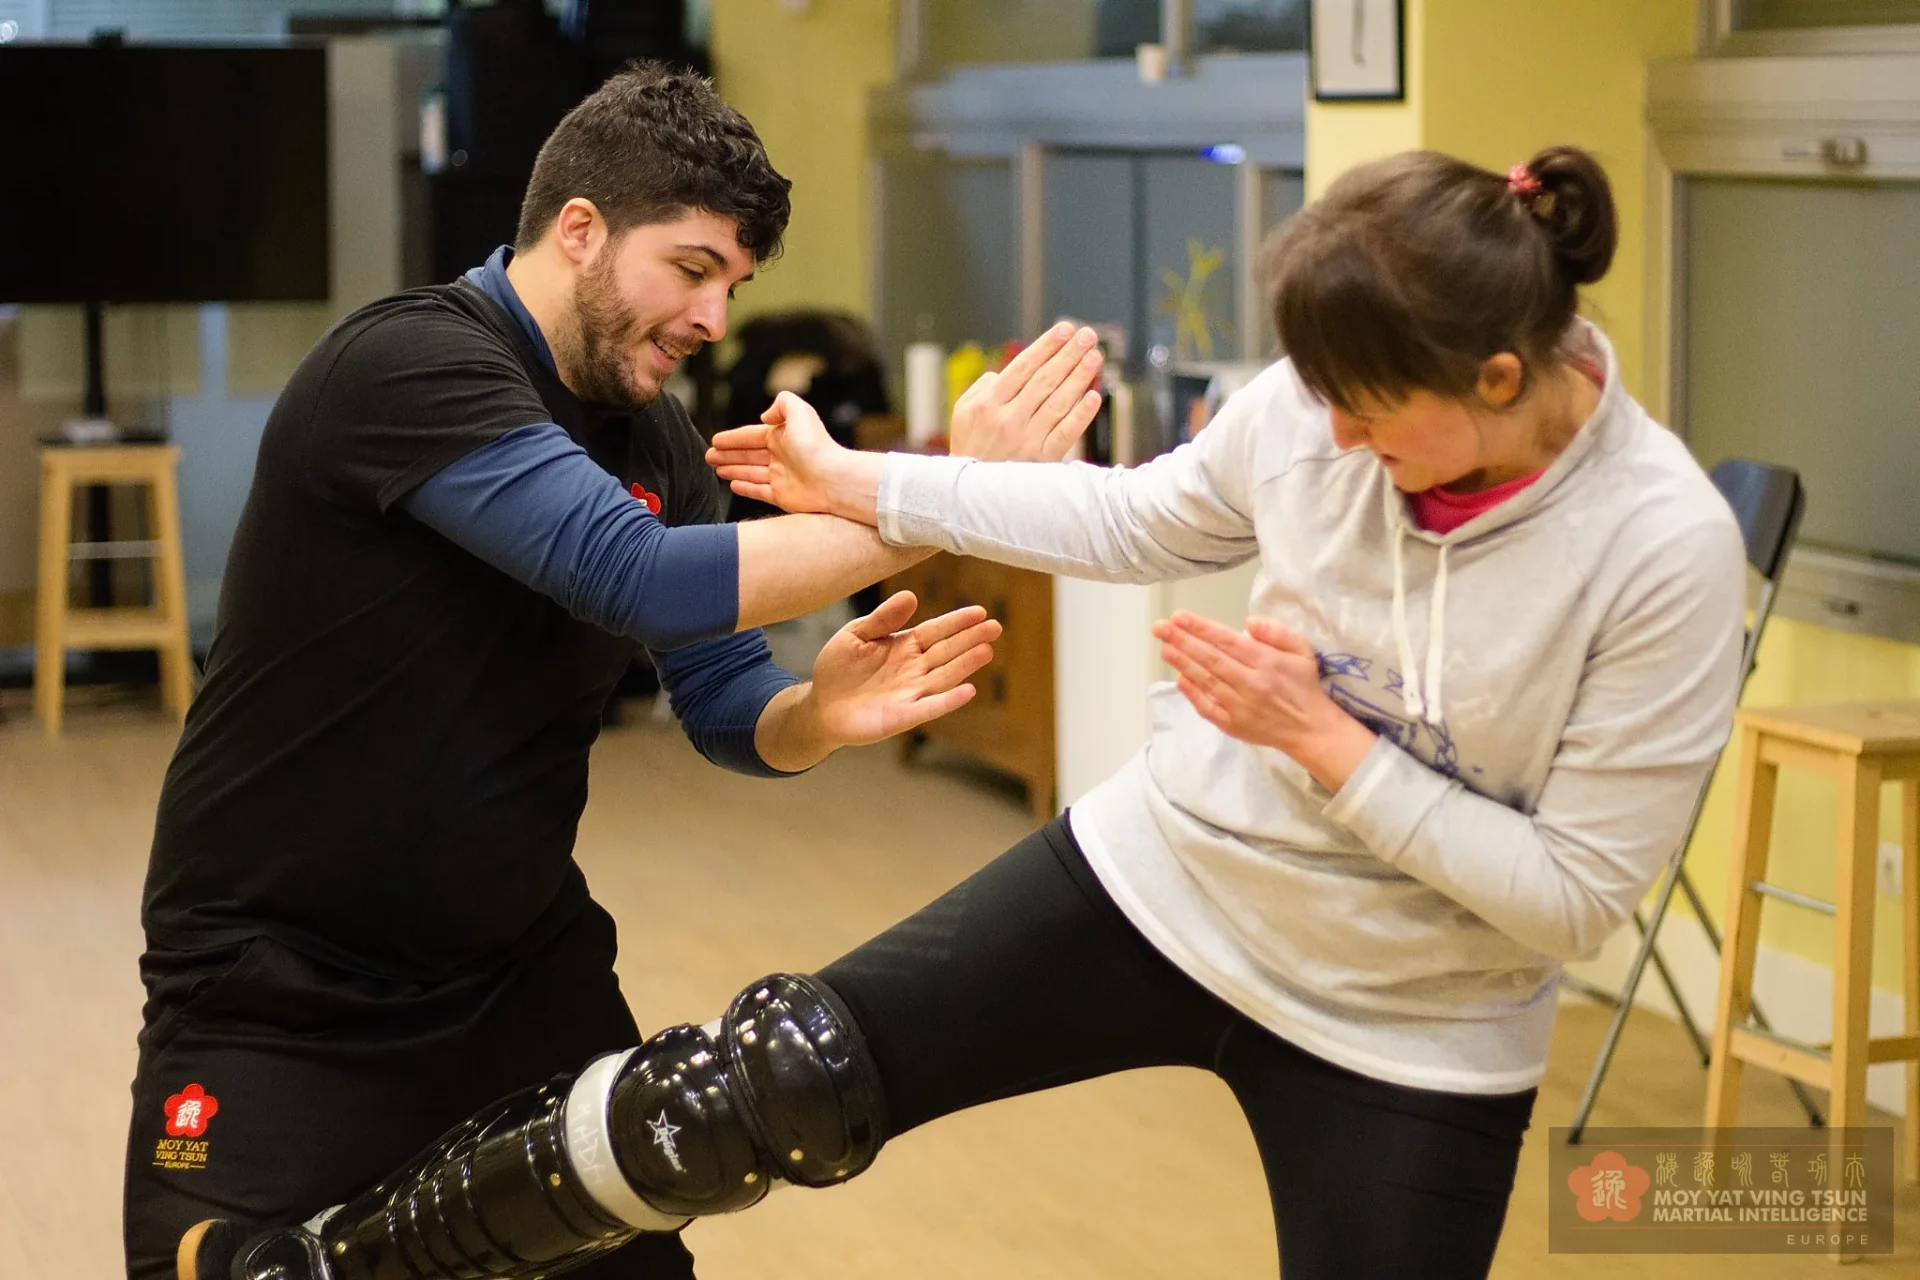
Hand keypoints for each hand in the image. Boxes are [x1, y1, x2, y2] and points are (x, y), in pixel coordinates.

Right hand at [707, 391, 878, 519]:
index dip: (732, 438)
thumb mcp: (800, 411)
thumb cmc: (817, 446)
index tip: (714, 440)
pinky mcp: (783, 496)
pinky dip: (745, 488)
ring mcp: (782, 477)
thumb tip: (765, 416)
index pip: (751, 436)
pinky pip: (759, 491)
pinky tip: (732, 484)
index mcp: (783, 436)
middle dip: (727, 454)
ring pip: (750, 472)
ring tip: (715, 468)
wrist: (834, 479)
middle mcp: (782, 456)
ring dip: (732, 469)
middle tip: (708, 456)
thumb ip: (782, 403)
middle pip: (748, 455)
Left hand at [810, 591, 1000, 745]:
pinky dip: (948, 701)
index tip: (980, 612)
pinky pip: (929, 708)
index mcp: (905, 646)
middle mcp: (914, 669)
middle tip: (995, 626)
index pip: (936, 631)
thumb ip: (882, 619)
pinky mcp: (903, 716)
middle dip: (970, 639)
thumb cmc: (838, 668)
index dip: (957, 622)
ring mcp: (911, 693)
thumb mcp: (855, 635)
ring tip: (986, 650)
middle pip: (947, 651)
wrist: (821, 706)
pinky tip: (968, 691)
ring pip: (944, 677)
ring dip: (965, 665)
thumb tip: (910, 596)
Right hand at [949, 322, 1105, 460]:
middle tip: (1088, 335)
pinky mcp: (1040, 460)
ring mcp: (1026, 440)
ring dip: (1079, 377)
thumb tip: (1007, 372)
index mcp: (988, 403)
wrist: (968, 496)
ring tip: (1094, 356)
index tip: (1065, 329)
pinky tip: (1094, 396)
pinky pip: (1065, 433)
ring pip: (1058, 401)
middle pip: (1045, 379)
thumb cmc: (969, 448)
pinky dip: (1080, 414)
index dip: (1047, 346)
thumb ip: (983, 387)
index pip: (1023, 366)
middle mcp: (1008, 419)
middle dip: (1068, 354)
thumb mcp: (962, 413)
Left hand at [1151, 612, 1376, 790]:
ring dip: (1183, 663)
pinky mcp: (1233, 725)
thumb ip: (1278, 633)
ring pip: (1206, 681)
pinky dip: (1192, 693)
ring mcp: (1239, 706)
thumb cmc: (1303, 685)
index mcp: (1266, 662)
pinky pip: (1208, 707)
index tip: (1179, 617)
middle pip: (1211, 659)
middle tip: (1160, 628)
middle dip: (1182, 641)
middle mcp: (1250, 683)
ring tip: (1164, 647)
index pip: (1227, 641)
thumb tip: (1248, 623)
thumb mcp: (1302, 651)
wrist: (1311, 729)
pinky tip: (1180, 678)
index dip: (1201, 628)